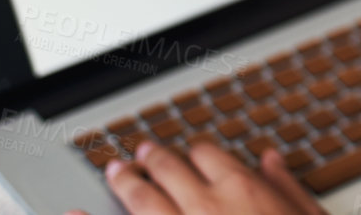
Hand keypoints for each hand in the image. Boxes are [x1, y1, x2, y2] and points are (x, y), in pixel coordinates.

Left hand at [67, 139, 320, 214]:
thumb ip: (288, 188)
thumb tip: (272, 161)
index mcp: (244, 191)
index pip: (209, 155)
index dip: (195, 151)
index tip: (190, 153)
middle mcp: (205, 207)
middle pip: (169, 169)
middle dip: (151, 159)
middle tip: (138, 156)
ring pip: (142, 199)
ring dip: (126, 181)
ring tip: (116, 173)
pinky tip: (71, 214)